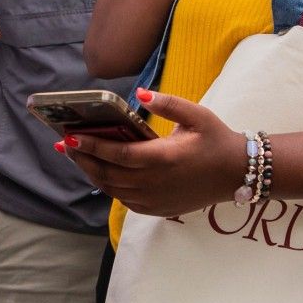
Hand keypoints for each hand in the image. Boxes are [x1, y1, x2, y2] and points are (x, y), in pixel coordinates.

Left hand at [60, 89, 246, 218]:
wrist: (236, 173)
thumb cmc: (216, 140)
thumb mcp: (197, 115)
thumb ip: (168, 103)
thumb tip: (139, 93)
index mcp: (164, 158)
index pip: (118, 154)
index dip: (92, 146)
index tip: (71, 135)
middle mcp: (156, 182)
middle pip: (108, 174)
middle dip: (83, 158)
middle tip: (66, 144)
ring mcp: (155, 200)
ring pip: (112, 189)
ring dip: (92, 172)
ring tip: (77, 156)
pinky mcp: (157, 209)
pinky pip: (124, 200)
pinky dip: (109, 186)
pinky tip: (101, 172)